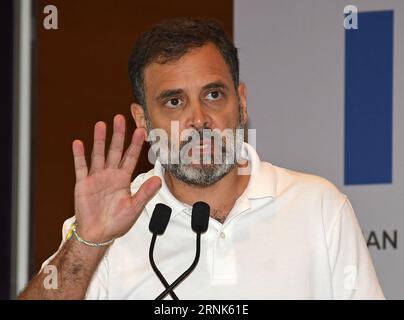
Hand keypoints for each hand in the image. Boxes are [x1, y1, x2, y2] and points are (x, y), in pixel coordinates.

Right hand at [72, 114, 160, 241]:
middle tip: (120, 118)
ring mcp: (96, 177)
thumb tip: (158, 179)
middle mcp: (110, 175)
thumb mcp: (135, 207)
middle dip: (118, 135)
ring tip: (101, 125)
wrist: (98, 233)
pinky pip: (81, 167)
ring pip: (98, 154)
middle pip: (115, 150)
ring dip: (99, 140)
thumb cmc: (117, 222)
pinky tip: (78, 143)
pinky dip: (79, 155)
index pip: (131, 157)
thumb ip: (145, 192)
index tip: (141, 130)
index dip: (135, 144)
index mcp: (123, 179)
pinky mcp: (83, 183)